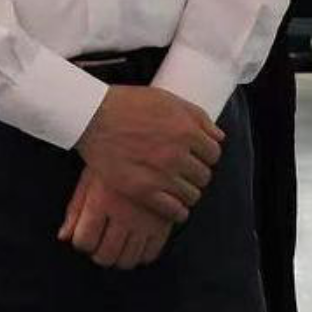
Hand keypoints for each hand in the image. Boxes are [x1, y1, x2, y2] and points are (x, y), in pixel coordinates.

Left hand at [58, 167, 174, 268]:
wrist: (152, 144)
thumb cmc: (115, 159)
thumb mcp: (90, 178)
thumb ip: (75, 209)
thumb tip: (64, 236)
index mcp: (101, 201)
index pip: (84, 241)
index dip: (82, 243)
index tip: (85, 238)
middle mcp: (124, 214)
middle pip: (106, 256)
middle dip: (99, 254)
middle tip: (100, 246)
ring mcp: (146, 221)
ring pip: (128, 259)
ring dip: (119, 258)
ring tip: (117, 246)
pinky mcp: (165, 222)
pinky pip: (151, 253)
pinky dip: (141, 255)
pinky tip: (135, 243)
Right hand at [74, 84, 220, 223]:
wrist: (93, 115)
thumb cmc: (128, 104)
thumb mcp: (167, 99)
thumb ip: (197, 116)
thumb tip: (218, 136)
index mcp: (187, 130)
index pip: (213, 153)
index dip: (204, 155)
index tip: (194, 157)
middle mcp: (178, 153)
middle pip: (204, 175)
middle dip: (195, 173)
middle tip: (182, 172)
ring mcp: (161, 174)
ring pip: (192, 194)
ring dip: (187, 192)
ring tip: (175, 188)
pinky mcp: (143, 190)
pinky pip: (174, 210)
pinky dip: (178, 212)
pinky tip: (173, 207)